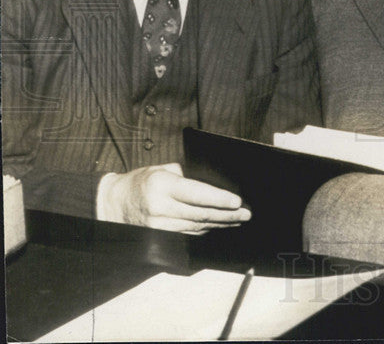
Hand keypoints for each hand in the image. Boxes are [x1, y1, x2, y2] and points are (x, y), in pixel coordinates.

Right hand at [99, 163, 250, 233]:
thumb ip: (186, 176)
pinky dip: (205, 230)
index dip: (219, 199)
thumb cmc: (141, 182)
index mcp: (162, 186)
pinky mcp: (159, 237)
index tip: (237, 201)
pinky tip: (218, 226)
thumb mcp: (162, 170)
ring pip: (197, 227)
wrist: (114, 204)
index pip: (197, 194)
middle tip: (246, 214)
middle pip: (201, 214)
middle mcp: (160, 207)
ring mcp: (159, 225)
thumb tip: (213, 184)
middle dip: (227, 215)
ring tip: (238, 220)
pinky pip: (188, 234)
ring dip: (220, 224)